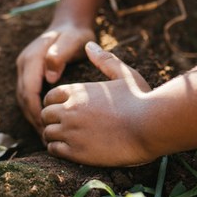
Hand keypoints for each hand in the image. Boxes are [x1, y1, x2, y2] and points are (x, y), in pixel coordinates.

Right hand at [15, 22, 94, 133]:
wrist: (70, 24)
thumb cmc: (75, 34)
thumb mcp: (73, 41)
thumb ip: (61, 56)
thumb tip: (50, 76)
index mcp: (32, 58)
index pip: (29, 90)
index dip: (37, 111)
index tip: (48, 127)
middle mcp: (24, 63)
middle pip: (23, 97)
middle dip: (34, 118)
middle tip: (48, 137)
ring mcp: (25, 68)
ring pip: (23, 98)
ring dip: (33, 117)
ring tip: (47, 134)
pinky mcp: (30, 73)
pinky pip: (28, 95)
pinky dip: (34, 110)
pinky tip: (46, 122)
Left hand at [41, 42, 153, 165]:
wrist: (151, 127)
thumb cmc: (141, 99)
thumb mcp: (124, 74)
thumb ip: (104, 60)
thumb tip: (89, 45)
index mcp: (77, 91)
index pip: (49, 96)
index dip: (55, 104)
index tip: (65, 111)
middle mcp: (69, 109)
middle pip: (45, 115)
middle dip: (52, 120)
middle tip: (65, 127)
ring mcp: (71, 131)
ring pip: (47, 133)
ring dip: (54, 136)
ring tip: (68, 140)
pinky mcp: (76, 151)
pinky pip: (54, 150)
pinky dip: (58, 150)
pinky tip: (72, 150)